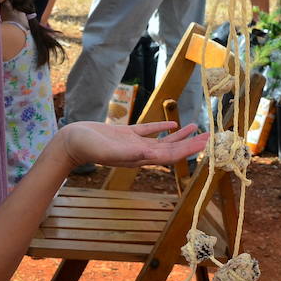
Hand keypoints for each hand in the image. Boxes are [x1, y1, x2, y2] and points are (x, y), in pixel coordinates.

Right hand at [49, 120, 206, 170]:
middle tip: (211, 136)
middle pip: (172, 149)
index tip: (206, 144)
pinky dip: (162, 127)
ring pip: (163, 140)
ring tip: (197, 128)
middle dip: (192, 144)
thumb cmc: (86, 147)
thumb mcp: (107, 148)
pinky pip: (149, 131)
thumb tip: (147, 154)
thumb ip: (127, 152)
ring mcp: (134, 144)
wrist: (69, 142)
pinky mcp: (126, 135)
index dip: (189, 150)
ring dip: (181, 136)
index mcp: (139, 158)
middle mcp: (140, 153)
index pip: (171, 155)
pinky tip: (173, 122)